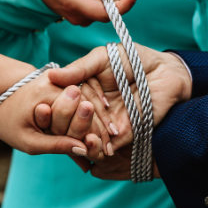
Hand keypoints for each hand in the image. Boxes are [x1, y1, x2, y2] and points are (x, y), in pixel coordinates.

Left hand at [0, 72, 107, 156]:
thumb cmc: (10, 125)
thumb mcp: (29, 141)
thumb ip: (56, 145)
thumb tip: (83, 151)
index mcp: (48, 93)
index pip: (81, 112)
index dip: (96, 133)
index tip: (107, 152)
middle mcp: (57, 81)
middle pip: (89, 105)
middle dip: (101, 127)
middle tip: (113, 147)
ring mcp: (60, 79)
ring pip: (88, 100)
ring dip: (99, 120)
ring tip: (110, 141)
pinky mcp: (61, 82)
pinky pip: (82, 98)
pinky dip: (91, 114)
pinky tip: (100, 130)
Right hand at [48, 43, 192, 178]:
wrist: (165, 70)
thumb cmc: (134, 58)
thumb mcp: (102, 58)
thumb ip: (79, 68)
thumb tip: (51, 75)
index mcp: (83, 91)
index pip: (64, 104)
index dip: (54, 109)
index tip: (42, 110)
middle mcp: (92, 110)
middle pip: (71, 124)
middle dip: (65, 125)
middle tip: (60, 122)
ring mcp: (106, 124)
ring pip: (86, 138)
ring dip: (80, 139)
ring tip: (76, 136)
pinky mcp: (123, 135)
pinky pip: (106, 147)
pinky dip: (98, 149)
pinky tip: (93, 145)